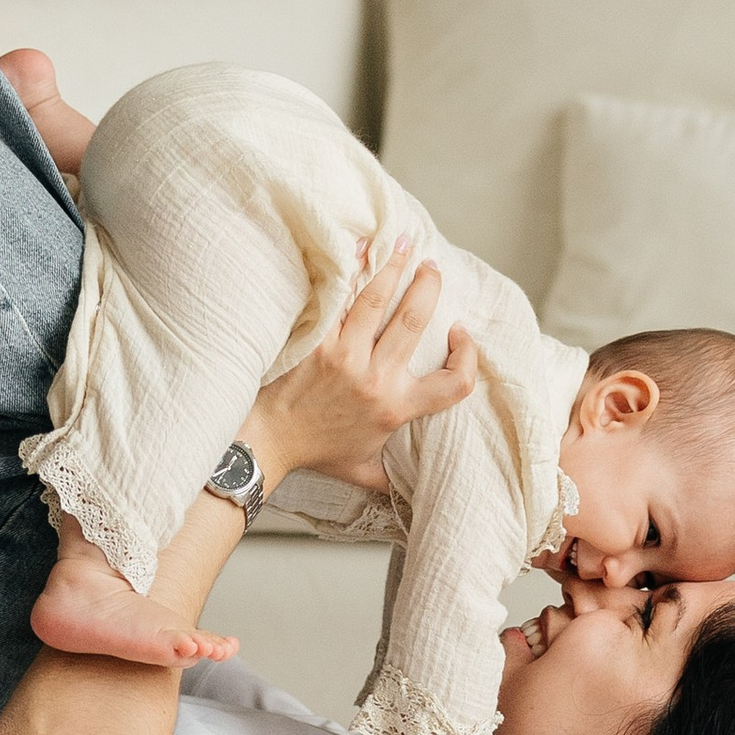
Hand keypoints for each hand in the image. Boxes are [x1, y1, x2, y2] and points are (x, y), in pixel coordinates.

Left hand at [253, 242, 478, 496]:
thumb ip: (394, 477)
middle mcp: (375, 379)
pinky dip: (349, 271)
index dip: (467, 358)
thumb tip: (415, 490)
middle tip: (432, 266)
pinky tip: (357, 249)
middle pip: (413, 321)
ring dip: (393, 268)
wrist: (267, 442)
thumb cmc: (314, 453)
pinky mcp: (314, 342)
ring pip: (376, 301)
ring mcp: (343, 357)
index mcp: (395, 408)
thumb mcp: (364, 471)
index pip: (453, 385)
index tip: (459, 333)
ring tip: (402, 245)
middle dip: (428, 286)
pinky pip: (337, 299)